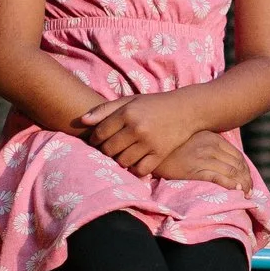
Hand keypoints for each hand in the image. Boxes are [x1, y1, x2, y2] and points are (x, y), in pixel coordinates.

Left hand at [80, 92, 203, 176]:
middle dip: (106, 151)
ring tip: (123, 154)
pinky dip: (135, 169)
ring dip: (120, 160)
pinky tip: (136, 161)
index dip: (94, 140)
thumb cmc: (154, 104)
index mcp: (127, 112)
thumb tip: (82, 120)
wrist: (187, 110)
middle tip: (110, 149)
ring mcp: (149, 142)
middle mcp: (137, 128)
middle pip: (109, 150)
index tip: (97, 141)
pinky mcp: (160, 154)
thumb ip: (105, 109)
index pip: (100, 133)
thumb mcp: (129, 101)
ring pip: (122, 161)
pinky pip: (140, 170)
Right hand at [153, 130, 253, 191]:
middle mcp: (210, 146)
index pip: (237, 156)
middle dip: (247, 179)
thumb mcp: (193, 140)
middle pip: (237, 164)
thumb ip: (209, 147)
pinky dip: (232, 185)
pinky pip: (219, 178)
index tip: (248, 181)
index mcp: (212, 138)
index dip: (246, 170)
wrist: (150, 152)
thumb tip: (225, 162)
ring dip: (243, 184)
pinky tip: (237, 191)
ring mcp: (202, 157)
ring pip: (232, 172)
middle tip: (250, 191)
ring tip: (246, 195)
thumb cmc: (171, 149)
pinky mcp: (194, 169)